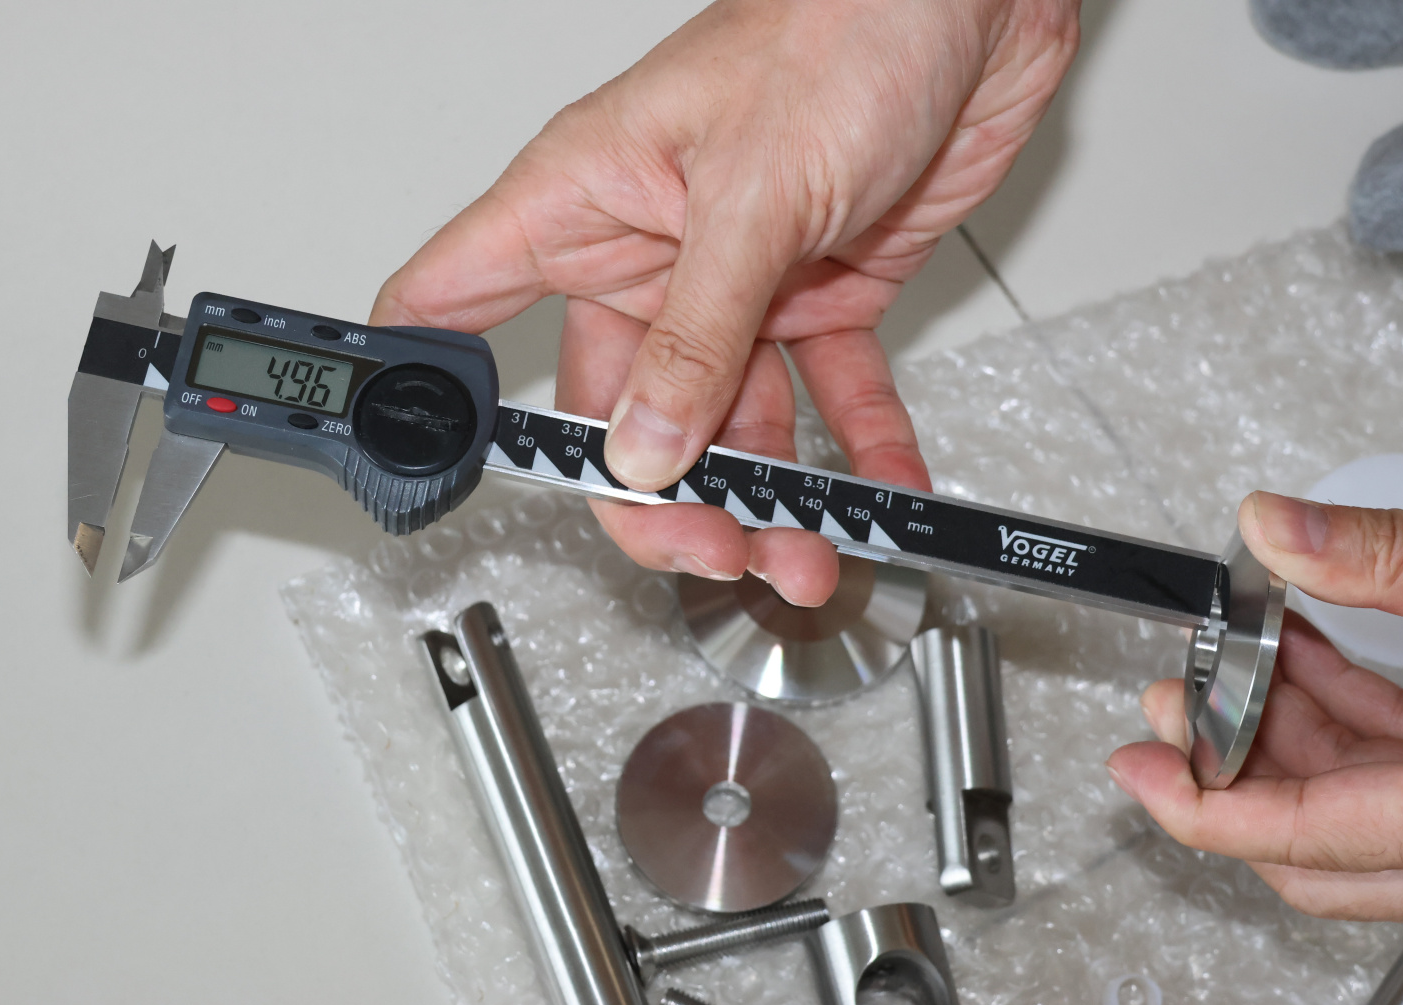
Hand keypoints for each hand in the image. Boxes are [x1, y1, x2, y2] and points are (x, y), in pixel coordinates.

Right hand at [369, 0, 1079, 604]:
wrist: (970, 2)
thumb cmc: (841, 26)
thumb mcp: (754, 195)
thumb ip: (697, 335)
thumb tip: (645, 447)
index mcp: (584, 201)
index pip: (455, 300)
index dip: (431, 386)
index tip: (442, 469)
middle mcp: (649, 251)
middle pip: (615, 411)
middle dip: (661, 496)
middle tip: (711, 548)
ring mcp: (735, 283)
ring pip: (727, 421)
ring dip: (769, 496)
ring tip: (807, 551)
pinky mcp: (821, 293)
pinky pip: (830, 394)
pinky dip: (859, 447)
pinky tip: (878, 490)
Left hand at [1108, 491, 1402, 919]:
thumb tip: (1281, 530)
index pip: (1317, 842)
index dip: (1207, 809)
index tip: (1136, 769)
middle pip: (1328, 845)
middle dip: (1234, 769)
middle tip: (1170, 710)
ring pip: (1368, 807)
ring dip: (1286, 733)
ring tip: (1221, 666)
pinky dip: (1351, 717)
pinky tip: (1299, 660)